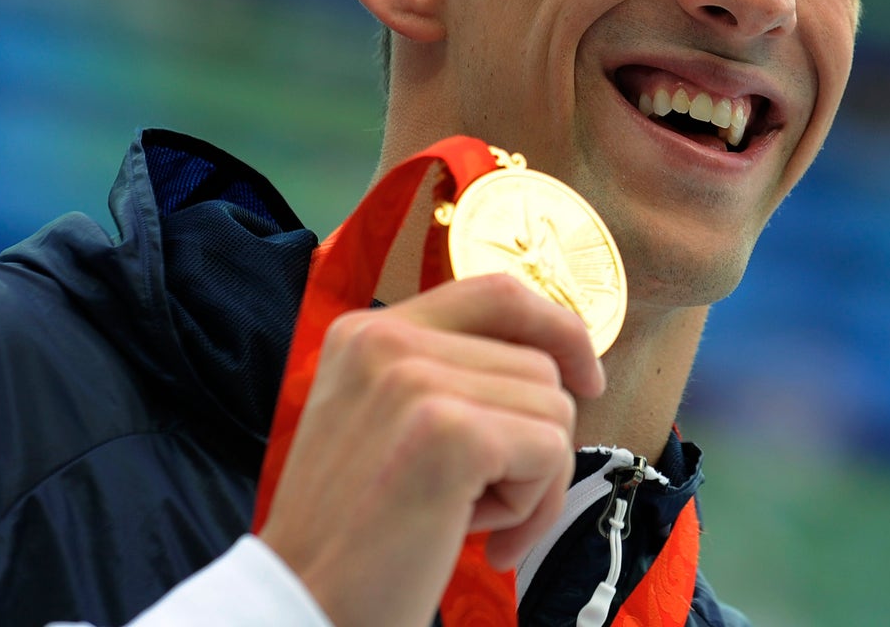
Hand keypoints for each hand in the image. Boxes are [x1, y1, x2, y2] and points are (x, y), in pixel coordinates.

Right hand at [258, 273, 605, 626]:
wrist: (303, 606)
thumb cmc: (355, 533)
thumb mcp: (384, 423)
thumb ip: (448, 376)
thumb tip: (557, 359)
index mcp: (366, 333)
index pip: (497, 294)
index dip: (558, 327)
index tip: (586, 375)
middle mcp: (385, 341)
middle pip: (537, 364)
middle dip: (532, 441)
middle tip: (477, 503)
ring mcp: (416, 382)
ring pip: (553, 407)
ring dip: (529, 480)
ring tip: (463, 517)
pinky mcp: (450, 434)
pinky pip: (551, 452)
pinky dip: (532, 509)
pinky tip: (471, 536)